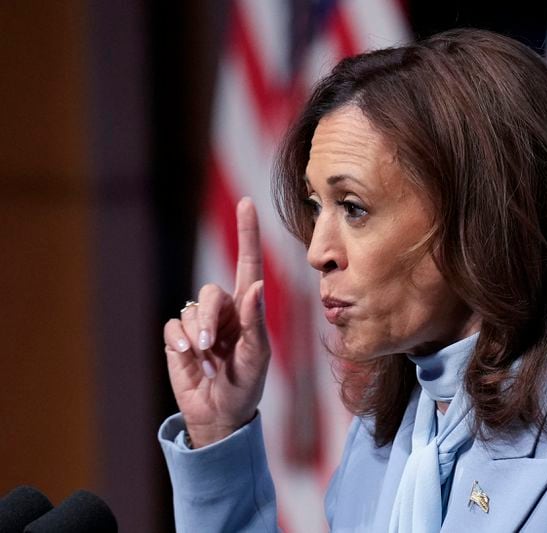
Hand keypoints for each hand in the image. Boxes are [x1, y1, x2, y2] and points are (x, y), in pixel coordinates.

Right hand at [163, 197, 269, 446]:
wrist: (220, 414)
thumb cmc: (246, 385)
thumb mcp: (256, 356)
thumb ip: (256, 321)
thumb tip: (256, 285)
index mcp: (248, 309)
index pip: (249, 264)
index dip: (248, 234)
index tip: (247, 203)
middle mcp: (224, 311)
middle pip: (210, 293)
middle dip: (209, 317)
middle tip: (212, 345)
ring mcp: (200, 323)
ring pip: (190, 310)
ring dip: (197, 336)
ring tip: (206, 360)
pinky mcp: (179, 338)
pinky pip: (173, 325)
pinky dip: (180, 341)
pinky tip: (190, 358)